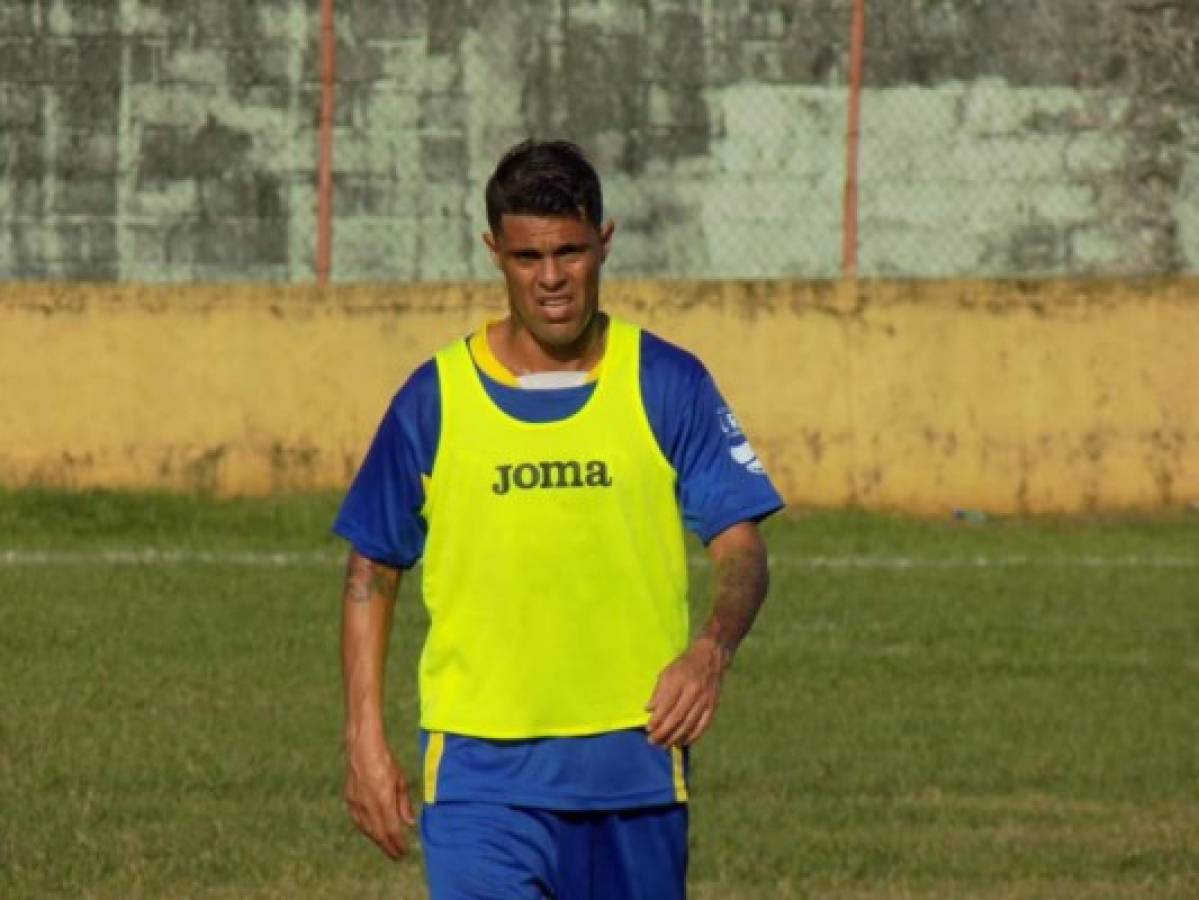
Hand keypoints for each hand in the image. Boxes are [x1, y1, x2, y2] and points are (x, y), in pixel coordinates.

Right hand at [344, 738, 416, 858]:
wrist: (362, 748)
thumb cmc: (385, 761)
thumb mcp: (400, 780)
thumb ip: (404, 804)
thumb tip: (410, 823)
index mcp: (383, 801)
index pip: (392, 830)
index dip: (398, 843)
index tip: (404, 852)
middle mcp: (368, 806)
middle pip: (379, 834)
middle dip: (388, 847)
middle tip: (396, 856)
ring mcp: (357, 804)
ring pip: (367, 830)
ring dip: (377, 840)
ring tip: (386, 846)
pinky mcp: (349, 800)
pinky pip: (358, 821)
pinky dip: (367, 830)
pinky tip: (372, 832)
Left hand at [645, 637, 727, 747]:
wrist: (710, 658)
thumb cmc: (684, 665)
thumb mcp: (667, 673)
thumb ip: (658, 692)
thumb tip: (649, 710)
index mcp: (680, 681)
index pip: (666, 705)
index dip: (657, 719)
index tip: (648, 729)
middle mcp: (693, 692)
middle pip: (677, 718)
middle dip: (664, 732)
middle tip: (653, 742)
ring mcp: (705, 700)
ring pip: (689, 724)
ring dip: (676, 737)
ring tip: (665, 745)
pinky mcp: (713, 706)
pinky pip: (703, 725)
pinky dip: (693, 736)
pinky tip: (683, 742)